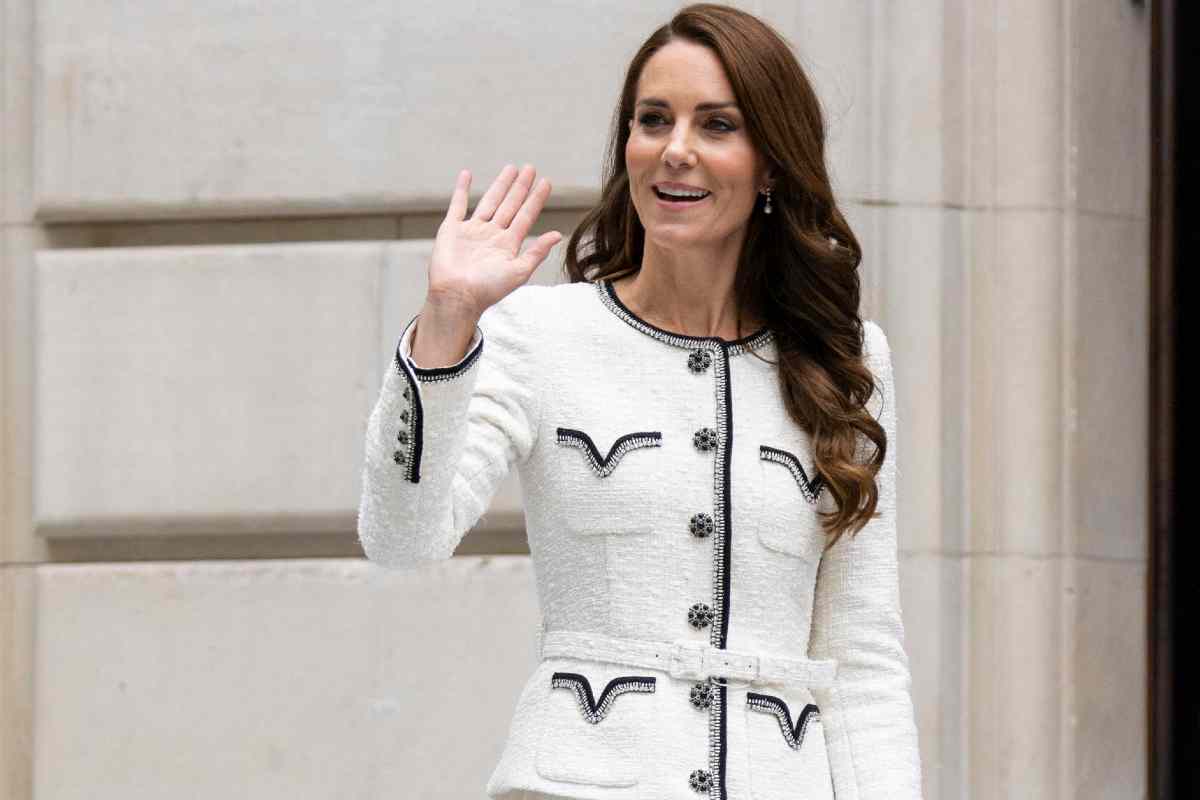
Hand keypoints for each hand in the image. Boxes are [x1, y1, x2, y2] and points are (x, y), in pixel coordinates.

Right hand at [426, 163, 562, 318]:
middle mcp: (492, 235)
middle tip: (530, 168)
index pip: (526, 216)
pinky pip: (457, 205)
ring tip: (511, 168)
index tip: (546, 182)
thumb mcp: (519, 272)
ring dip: (500, 185)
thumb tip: (557, 235)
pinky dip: (461, 190)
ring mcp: (472, 231)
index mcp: (508, 245)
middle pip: (510, 205)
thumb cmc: (487, 289)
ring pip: (490, 201)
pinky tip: (467, 175)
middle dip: (520, 187)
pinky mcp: (451, 229)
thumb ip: (537, 252)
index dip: (536, 199)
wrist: (456, 296)